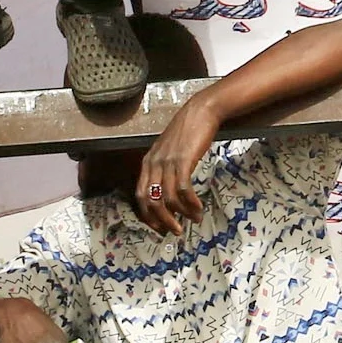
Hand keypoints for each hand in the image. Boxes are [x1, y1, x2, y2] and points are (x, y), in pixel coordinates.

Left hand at [135, 99, 220, 234]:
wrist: (200, 112)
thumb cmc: (187, 131)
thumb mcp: (169, 150)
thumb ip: (165, 168)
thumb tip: (170, 192)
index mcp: (148, 162)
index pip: (141, 196)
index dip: (148, 215)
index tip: (160, 227)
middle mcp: (153, 164)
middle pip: (151, 201)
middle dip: (163, 220)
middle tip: (175, 231)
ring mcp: (167, 162)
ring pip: (167, 198)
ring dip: (181, 214)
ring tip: (193, 219)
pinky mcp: (183, 161)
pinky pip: (183, 189)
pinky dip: (190, 203)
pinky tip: (198, 208)